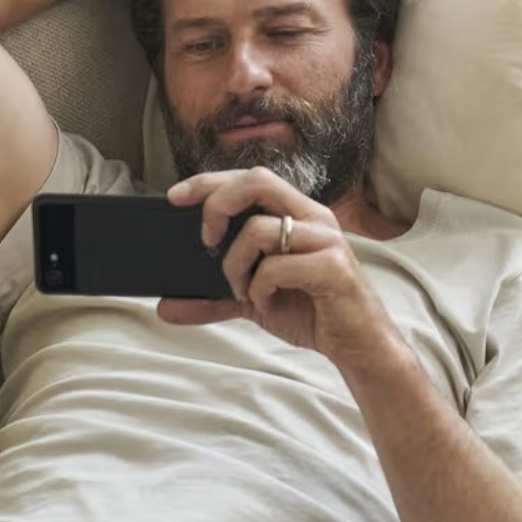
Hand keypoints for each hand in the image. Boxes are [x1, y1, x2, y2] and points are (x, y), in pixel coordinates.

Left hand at [157, 167, 390, 364]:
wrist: (357, 343)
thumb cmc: (312, 310)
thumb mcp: (254, 300)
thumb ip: (213, 298)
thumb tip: (164, 307)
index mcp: (298, 213)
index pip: (251, 178)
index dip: (210, 181)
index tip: (175, 197)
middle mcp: (313, 217)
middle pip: (258, 181)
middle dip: (218, 205)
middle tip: (206, 241)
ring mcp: (325, 240)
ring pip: (259, 230)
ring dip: (235, 265)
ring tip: (243, 291)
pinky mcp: (332, 267)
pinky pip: (275, 267)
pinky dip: (258, 289)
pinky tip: (266, 303)